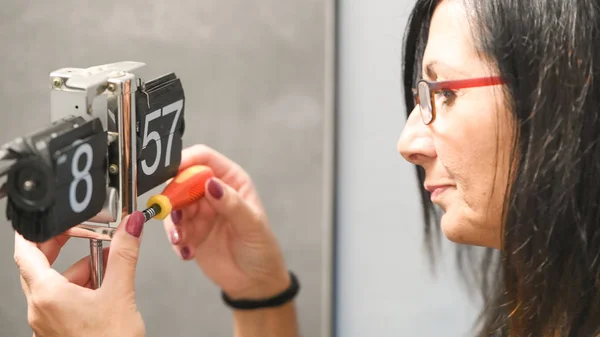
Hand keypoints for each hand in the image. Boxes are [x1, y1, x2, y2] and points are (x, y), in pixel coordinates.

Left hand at [14, 212, 146, 336]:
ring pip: (55, 283)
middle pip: (40, 265)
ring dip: (80, 270)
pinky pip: (62, 301)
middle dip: (65, 248)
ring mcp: (47, 322)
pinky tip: (105, 291)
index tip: (51, 219)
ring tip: (109, 271)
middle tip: (86, 235)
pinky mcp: (57, 331)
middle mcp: (40, 308)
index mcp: (47, 295)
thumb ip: (125, 253)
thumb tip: (131, 225)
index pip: (26, 251)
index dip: (38, 231)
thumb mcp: (120, 293)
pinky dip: (81, 289)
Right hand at [163, 144, 290, 299]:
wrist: (254, 281)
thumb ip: (232, 204)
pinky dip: (176, 239)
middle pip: (181, 181)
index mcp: (231, 180)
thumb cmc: (261, 248)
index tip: (173, 172)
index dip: (186, 161)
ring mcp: (199, 211)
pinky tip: (188, 252)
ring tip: (181, 239)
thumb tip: (211, 184)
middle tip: (175, 215)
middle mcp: (212, 192)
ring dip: (173, 222)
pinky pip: (173, 228)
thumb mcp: (251, 224)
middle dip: (174, 196)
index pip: (204, 159)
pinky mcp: (190, 231)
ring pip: (173, 205)